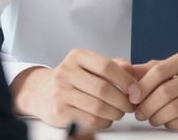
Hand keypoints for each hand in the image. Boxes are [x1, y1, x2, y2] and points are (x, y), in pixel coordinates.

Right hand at [10, 48, 137, 128]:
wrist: (41, 92)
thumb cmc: (72, 78)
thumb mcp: (90, 65)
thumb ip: (113, 65)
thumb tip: (133, 72)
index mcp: (77, 56)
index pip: (106, 66)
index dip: (126, 80)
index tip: (136, 90)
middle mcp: (66, 72)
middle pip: (103, 89)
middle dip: (123, 100)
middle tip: (130, 105)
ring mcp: (61, 92)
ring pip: (98, 107)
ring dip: (115, 113)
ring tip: (119, 112)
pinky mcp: (60, 112)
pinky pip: (89, 120)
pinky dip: (104, 122)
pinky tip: (106, 118)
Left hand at [129, 50, 177, 129]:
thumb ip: (154, 69)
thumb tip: (127, 72)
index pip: (159, 70)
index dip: (142, 86)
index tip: (132, 97)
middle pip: (165, 92)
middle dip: (147, 106)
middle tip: (140, 113)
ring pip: (175, 108)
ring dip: (158, 117)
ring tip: (152, 118)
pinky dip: (171, 124)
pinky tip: (168, 122)